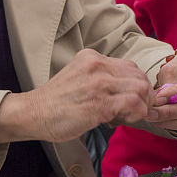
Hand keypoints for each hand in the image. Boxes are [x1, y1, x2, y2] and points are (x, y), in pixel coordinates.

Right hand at [0, 49, 154, 144]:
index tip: (133, 98)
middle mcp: (97, 66)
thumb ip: (101, 78)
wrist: (32, 114)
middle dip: (143, 94)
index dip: (136, 83)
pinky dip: (137, 113)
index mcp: (92, 58)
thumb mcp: (79, 77)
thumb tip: (128, 91)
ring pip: (140, 88)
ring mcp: (99, 84)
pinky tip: (125, 119)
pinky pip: (133, 104)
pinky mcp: (100, 103)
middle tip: (137, 108)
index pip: (130, 66)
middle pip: (139, 76)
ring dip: (141, 104)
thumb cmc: (56, 102)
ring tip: (130, 114)